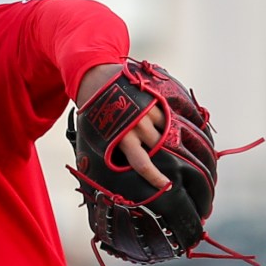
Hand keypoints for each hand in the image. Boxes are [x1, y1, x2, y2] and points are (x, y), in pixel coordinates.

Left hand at [76, 62, 169, 190]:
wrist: (95, 79)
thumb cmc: (94, 111)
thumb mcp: (98, 135)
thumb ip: (113, 150)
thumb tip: (122, 166)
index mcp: (121, 138)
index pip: (142, 164)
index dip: (155, 177)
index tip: (166, 185)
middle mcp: (136, 126)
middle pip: (160, 147)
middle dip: (166, 154)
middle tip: (171, 160)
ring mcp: (147, 111)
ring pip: (166, 131)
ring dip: (167, 137)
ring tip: (168, 140)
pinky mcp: (153, 99)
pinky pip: (166, 115)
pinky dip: (167, 121)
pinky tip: (166, 123)